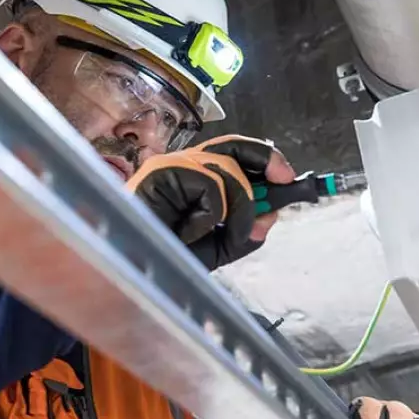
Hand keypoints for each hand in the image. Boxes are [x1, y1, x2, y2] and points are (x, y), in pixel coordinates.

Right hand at [127, 135, 293, 269]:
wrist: (130, 272)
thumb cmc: (163, 261)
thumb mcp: (215, 249)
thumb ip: (242, 233)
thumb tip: (269, 215)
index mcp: (195, 178)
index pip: (235, 156)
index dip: (264, 161)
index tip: (288, 178)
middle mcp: (183, 166)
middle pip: (234, 146)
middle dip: (266, 159)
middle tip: (285, 179)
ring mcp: (171, 165)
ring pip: (227, 169)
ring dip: (239, 206)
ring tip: (225, 233)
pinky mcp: (162, 171)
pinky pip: (209, 183)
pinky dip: (212, 212)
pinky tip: (192, 230)